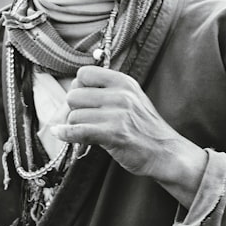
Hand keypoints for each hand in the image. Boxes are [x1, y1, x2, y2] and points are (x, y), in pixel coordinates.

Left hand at [50, 66, 204, 186]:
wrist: (165, 152)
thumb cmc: (144, 127)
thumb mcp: (131, 98)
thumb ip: (106, 91)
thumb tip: (73, 90)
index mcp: (123, 82)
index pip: (84, 74)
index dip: (79, 87)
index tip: (83, 100)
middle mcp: (120, 94)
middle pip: (74, 95)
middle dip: (74, 109)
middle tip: (84, 119)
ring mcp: (117, 114)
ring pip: (74, 115)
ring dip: (75, 126)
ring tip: (88, 131)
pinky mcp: (113, 134)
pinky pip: (78, 131)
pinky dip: (65, 133)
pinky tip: (60, 133)